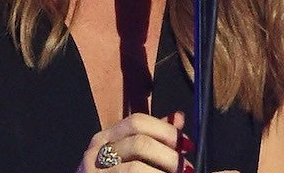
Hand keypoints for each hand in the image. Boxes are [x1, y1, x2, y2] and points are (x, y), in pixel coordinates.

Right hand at [79, 111, 194, 172]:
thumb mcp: (130, 155)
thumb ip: (153, 137)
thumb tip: (179, 117)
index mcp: (106, 138)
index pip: (137, 121)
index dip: (167, 131)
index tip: (188, 144)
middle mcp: (95, 153)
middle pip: (139, 143)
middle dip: (169, 156)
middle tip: (187, 168)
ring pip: (135, 168)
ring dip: (162, 172)